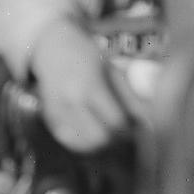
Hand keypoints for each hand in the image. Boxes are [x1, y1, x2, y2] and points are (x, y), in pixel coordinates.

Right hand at [30, 22, 140, 152]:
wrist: (49, 48)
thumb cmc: (86, 56)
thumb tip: (144, 119)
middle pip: (100, 139)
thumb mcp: (111, 69)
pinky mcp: (49, 119)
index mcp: (89, 87)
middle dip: (116, 139)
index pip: (115, 122)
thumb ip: (128, 94)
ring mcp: (56, 113)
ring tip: (109, 133)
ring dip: (100, 144)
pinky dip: (85, 143)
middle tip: (125, 131)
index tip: (138, 126)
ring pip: (84, 145)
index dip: (130, 129)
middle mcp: (69, 102)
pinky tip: (92, 133)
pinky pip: (71, 142)